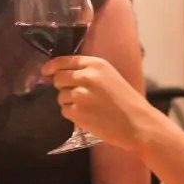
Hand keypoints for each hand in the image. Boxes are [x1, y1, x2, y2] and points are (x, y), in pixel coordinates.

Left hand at [42, 55, 162, 152]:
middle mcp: (86, 77)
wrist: (137, 123)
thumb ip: (88, 72)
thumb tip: (60, 73)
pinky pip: (64, 111)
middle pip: (58, 78)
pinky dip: (72, 114)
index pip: (64, 61)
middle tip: (75, 94)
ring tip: (88, 107)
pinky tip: (88, 116)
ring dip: (69, 102)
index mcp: (96, 64)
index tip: (45, 71)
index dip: (51, 67)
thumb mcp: (109, 76)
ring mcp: (81, 95)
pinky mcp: (78, 112)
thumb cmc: (125, 101)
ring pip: (60, 96)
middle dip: (62, 86)